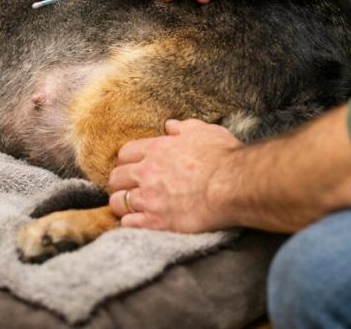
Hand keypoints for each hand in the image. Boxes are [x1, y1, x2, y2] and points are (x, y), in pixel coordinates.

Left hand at [108, 119, 242, 232]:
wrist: (234, 186)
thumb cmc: (224, 157)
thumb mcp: (206, 132)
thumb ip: (185, 128)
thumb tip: (170, 125)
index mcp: (157, 149)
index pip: (125, 153)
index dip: (128, 161)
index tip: (134, 167)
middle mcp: (147, 173)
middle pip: (116, 178)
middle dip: (121, 183)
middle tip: (132, 188)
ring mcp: (150, 198)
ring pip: (118, 202)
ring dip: (123, 204)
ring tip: (133, 207)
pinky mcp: (156, 222)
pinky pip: (128, 223)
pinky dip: (131, 223)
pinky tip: (141, 222)